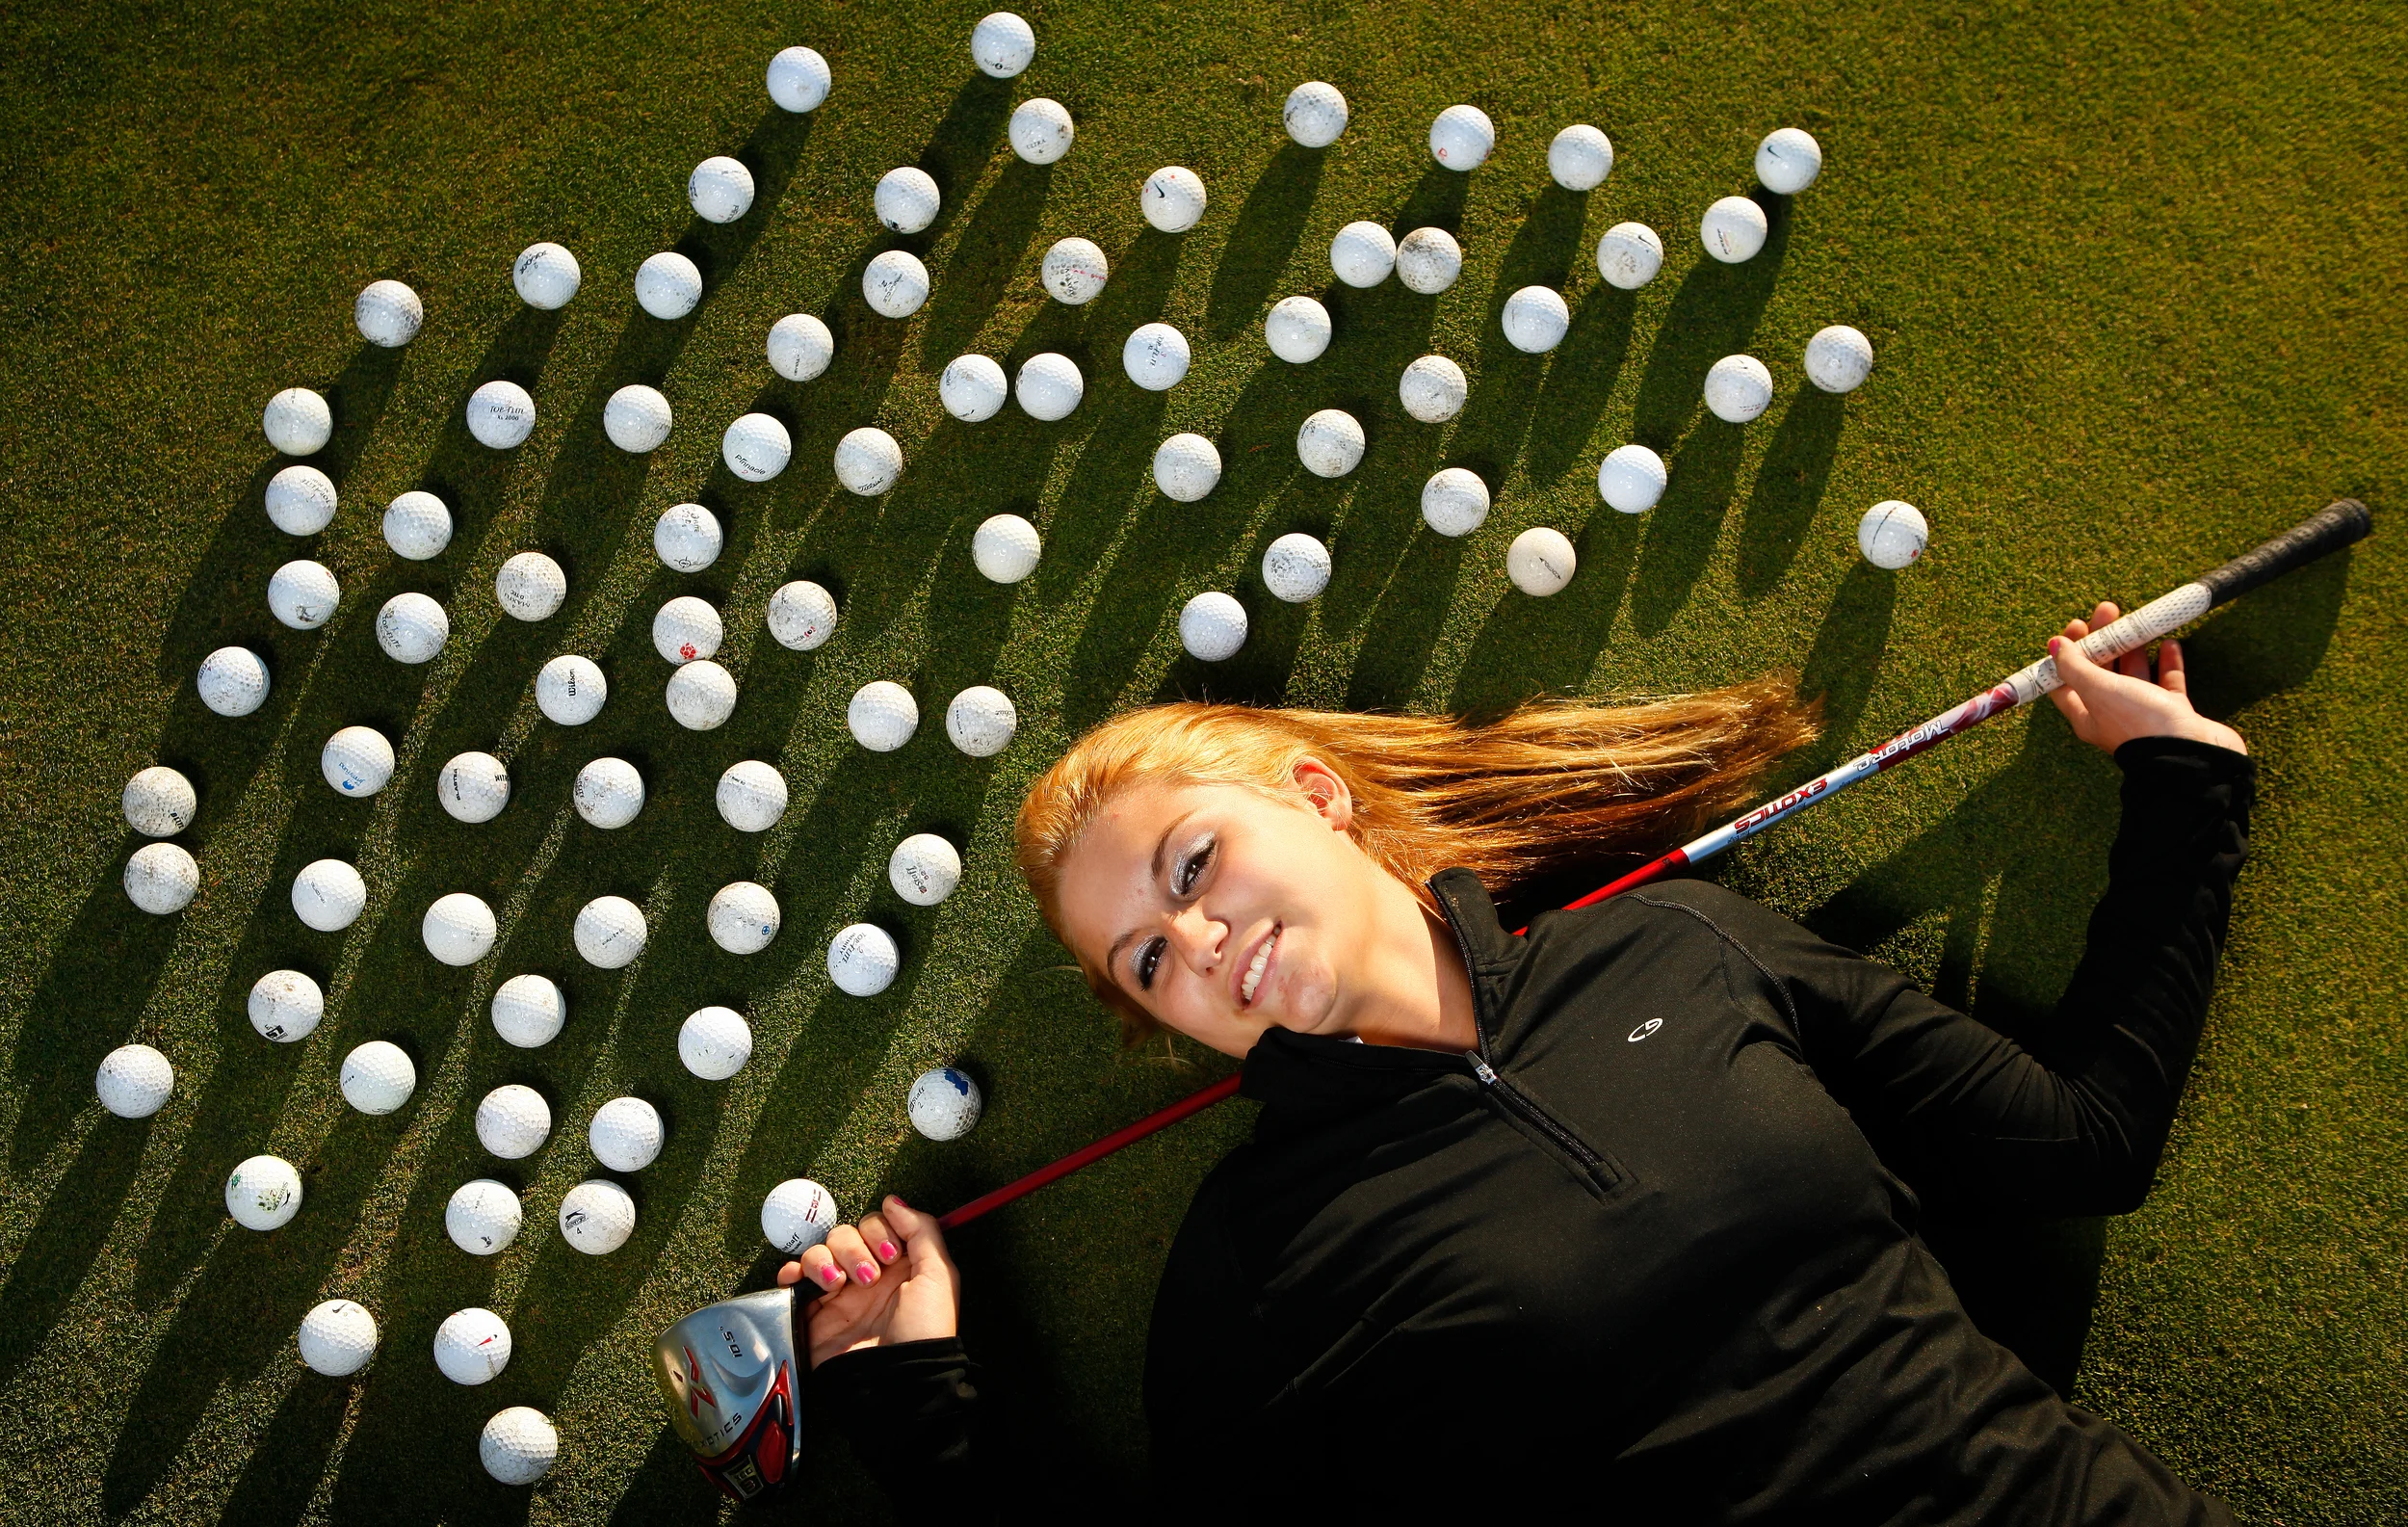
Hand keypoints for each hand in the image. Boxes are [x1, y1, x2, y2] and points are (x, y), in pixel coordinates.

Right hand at [776, 1195, 959, 1367]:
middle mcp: (866, 1273)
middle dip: (854, 1248)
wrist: (897, 1379)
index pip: (875, 1224)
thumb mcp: (938, 1275)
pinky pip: (794, 1279)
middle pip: (844, 1234)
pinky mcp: (813, 1313)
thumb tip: (892, 1200)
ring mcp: (838, 1293)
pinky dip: (791, 1272)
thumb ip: (921, 1230)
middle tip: (869, 1279)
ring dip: (825, 1259)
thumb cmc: (924, 1328)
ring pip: (818, 1251)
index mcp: (896, 1263)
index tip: (891, 1254)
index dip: (879, 1230)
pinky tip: (800, 1280)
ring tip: (839, 1285)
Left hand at [2046, 601, 2245, 756]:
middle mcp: (2113, 715)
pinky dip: (2166, 662)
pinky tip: (2169, 643)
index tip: (2077, 625)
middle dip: (2103, 640)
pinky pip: (2168, 683)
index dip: (2067, 653)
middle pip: (2101, 672)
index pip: (2066, 681)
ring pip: (2134, 674)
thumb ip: (2076, 667)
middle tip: (2109, 609)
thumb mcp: (2099, 690)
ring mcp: (2145, 714)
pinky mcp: (2175, 712)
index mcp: (2087, 715)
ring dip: (2133, 648)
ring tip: (2136, 621)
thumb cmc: (2140, 723)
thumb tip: (2054, 645)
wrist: (2193, 755)